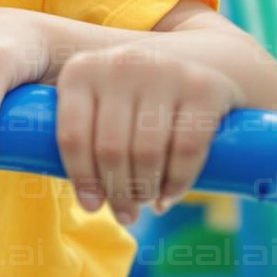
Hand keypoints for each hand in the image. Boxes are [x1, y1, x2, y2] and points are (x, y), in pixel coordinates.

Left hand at [55, 41, 239, 224]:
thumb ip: (82, 133)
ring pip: (146, 153)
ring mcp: (162, 71)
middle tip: (125, 215)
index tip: (91, 206)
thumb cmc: (137, 98)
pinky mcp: (202, 88)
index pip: (71, 136)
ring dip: (144, 191)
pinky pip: (186, 150)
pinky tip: (168, 197)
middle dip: (116, 192)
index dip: (81, 179)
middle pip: (110, 150)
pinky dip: (177, 182)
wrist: (204, 61)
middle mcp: (119, 63)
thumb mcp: (101, 99)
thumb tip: (82, 197)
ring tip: (144, 205)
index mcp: (81, 70)